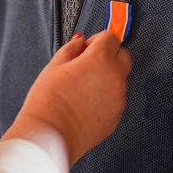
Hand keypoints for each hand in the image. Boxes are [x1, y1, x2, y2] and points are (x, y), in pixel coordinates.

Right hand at [1, 30, 131, 172]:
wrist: (51, 135)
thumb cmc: (49, 100)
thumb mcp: (55, 65)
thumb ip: (72, 48)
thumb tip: (81, 40)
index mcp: (101, 59)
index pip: (110, 37)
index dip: (97, 39)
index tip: (85, 48)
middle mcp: (115, 77)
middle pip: (123, 56)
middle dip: (109, 55)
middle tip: (87, 63)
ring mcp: (119, 98)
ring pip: (119, 78)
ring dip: (107, 76)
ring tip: (81, 87)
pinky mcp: (116, 116)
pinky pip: (115, 98)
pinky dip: (105, 95)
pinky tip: (85, 102)